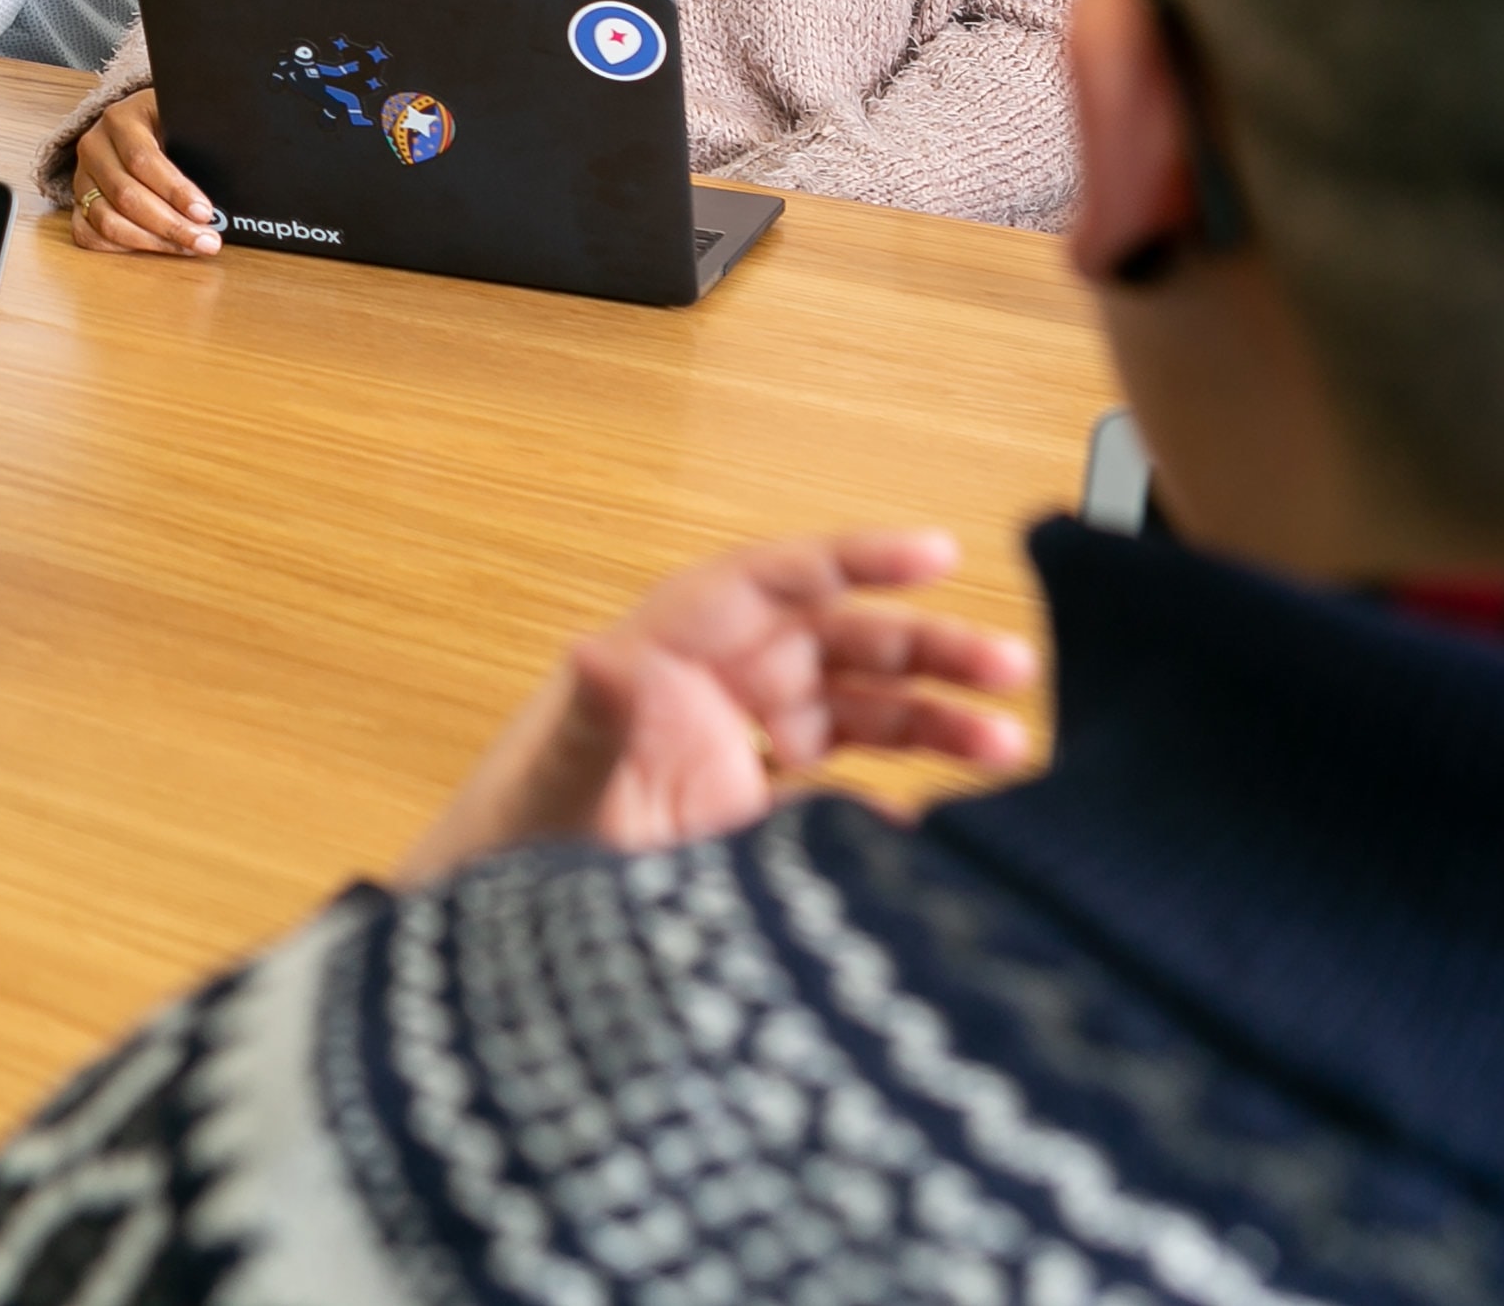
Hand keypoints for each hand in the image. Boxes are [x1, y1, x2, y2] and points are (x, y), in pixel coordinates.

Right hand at [67, 89, 217, 255]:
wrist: (134, 121)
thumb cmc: (165, 122)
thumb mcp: (181, 118)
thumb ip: (195, 143)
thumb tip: (224, 186)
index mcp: (120, 119)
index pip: (143, 160)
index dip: (175, 191)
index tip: (205, 212)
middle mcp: (94, 147)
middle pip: (127, 196)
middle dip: (171, 225)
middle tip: (206, 240)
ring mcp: (82, 178)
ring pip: (108, 221)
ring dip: (152, 242)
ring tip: (188, 248)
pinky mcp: (78, 203)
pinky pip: (89, 234)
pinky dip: (121, 249)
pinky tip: (153, 249)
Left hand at [391, 529, 1036, 886]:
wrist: (491, 949)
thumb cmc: (507, 849)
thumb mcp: (555, 783)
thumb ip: (594, 721)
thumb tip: (602, 654)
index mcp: (664, 657)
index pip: (771, 583)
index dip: (853, 559)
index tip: (936, 553)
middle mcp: (705, 694)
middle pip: (834, 644)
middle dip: (923, 649)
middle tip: (1012, 668)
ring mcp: (730, 758)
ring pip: (852, 715)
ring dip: (930, 725)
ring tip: (1010, 751)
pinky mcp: (744, 825)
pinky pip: (837, 796)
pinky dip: (894, 806)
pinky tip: (944, 832)